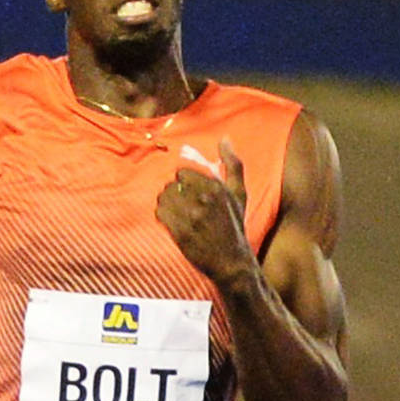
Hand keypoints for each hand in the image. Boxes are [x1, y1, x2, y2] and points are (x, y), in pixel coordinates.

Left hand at [156, 139, 254, 281]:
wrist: (232, 262)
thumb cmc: (235, 225)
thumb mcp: (239, 194)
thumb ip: (233, 164)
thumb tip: (225, 138)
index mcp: (217, 187)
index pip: (182, 172)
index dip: (183, 182)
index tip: (190, 192)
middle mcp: (204, 200)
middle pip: (170, 185)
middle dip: (174, 193)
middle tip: (183, 205)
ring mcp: (191, 217)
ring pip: (163, 198)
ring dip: (166, 204)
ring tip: (177, 213)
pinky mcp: (180, 233)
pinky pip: (160, 214)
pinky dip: (163, 216)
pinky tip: (172, 222)